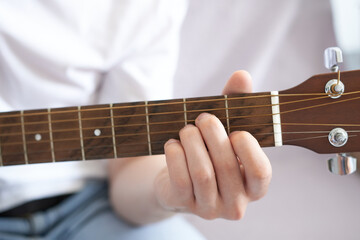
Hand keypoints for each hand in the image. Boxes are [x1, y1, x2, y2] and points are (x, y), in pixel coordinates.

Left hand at [154, 70, 271, 219]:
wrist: (179, 179)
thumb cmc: (210, 150)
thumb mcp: (226, 128)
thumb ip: (237, 102)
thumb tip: (242, 75)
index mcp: (254, 186)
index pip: (261, 173)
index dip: (248, 149)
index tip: (236, 130)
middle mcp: (236, 203)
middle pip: (226, 167)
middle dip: (212, 135)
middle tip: (203, 117)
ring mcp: (209, 208)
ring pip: (202, 174)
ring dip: (192, 143)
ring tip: (186, 129)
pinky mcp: (184, 204)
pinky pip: (181, 179)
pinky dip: (175, 155)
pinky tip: (173, 144)